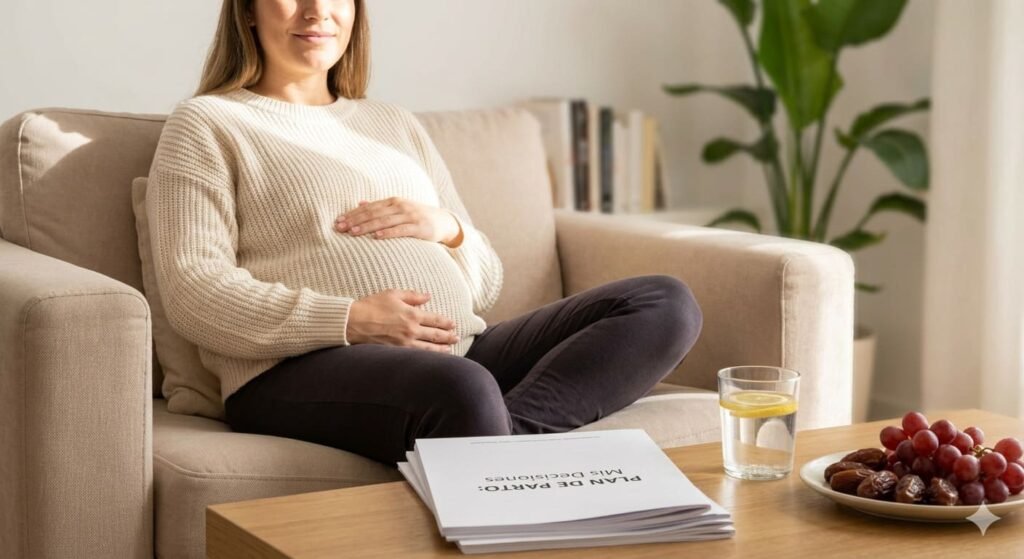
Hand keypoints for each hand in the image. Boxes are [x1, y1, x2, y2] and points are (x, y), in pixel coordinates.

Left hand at [335, 197, 461, 246]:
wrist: (444, 221)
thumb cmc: (418, 217)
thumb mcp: (399, 208)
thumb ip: (381, 207)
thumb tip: (360, 203)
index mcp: (393, 202)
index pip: (368, 208)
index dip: (352, 214)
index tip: (338, 221)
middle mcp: (399, 206)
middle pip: (373, 213)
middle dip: (355, 220)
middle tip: (340, 227)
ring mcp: (409, 216)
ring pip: (384, 221)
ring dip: (367, 226)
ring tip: (353, 232)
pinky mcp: (418, 227)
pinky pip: (400, 230)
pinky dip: (388, 233)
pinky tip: (376, 236)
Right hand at [346, 289, 458, 352]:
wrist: (353, 322)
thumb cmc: (371, 306)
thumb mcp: (392, 294)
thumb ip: (412, 296)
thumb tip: (427, 296)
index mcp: (412, 314)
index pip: (436, 320)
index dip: (447, 323)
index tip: (454, 324)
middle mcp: (411, 330)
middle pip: (436, 335)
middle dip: (448, 337)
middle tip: (456, 337)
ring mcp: (404, 343)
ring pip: (429, 348)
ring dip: (441, 349)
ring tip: (449, 349)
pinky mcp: (396, 352)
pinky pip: (416, 355)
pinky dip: (427, 356)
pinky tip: (431, 357)